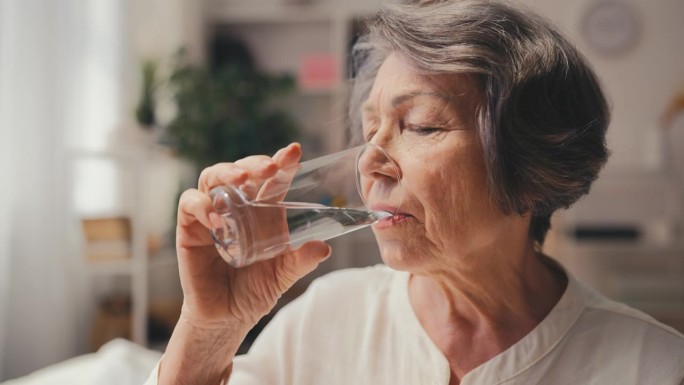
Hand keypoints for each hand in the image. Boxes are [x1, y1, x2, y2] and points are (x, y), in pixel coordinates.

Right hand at [175, 142, 331, 328]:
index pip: (271, 179)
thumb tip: (324, 248)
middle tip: (270, 168)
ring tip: (241, 181)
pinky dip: (202, 205)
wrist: (226, 318)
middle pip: (240, 170)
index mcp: (262, 211)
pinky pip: (190, 204)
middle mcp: (236, 206)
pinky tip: (217, 219)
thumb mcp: (283, 275)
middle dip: (254, 163)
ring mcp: (211, 215)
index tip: (293, 152)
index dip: (281, 162)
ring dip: (226, 172)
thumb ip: (301, 261)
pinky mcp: (189, 229)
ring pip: (212, 177)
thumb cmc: (255, 291)